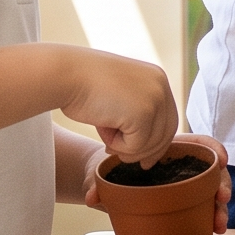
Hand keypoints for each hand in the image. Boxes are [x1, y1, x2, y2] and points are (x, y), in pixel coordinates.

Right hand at [59, 47, 177, 165]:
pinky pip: (136, 146)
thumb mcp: (119, 96)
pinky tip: (103, 127)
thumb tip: (147, 150)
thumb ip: (136, 113)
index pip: (168, 119)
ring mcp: (155, 99)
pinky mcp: (144, 113)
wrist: (66, 75)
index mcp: (157, 78)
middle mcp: (161, 86)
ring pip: (151, 143)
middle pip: (165, 133)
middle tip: (120, 155)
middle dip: (145, 152)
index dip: (157, 143)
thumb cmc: (83, 87)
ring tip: (105, 132)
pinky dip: (117, 145)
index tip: (144, 160)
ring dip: (125, 147)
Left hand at [82, 145, 233, 233]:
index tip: (221, 162)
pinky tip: (213, 229)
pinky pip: (202, 206)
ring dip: (219, 207)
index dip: (213, 150)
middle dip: (221, 185)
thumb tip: (93, 196)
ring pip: (211, 192)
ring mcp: (184, 185)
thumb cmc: (109, 168)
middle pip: (211, 171)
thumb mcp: (105, 171)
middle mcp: (182, 166)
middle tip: (221, 200)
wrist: (104, 182)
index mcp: (169, 149)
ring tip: (219, 224)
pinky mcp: (183, 202)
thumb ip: (100, 182)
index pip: (199, 143)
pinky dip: (210, 217)